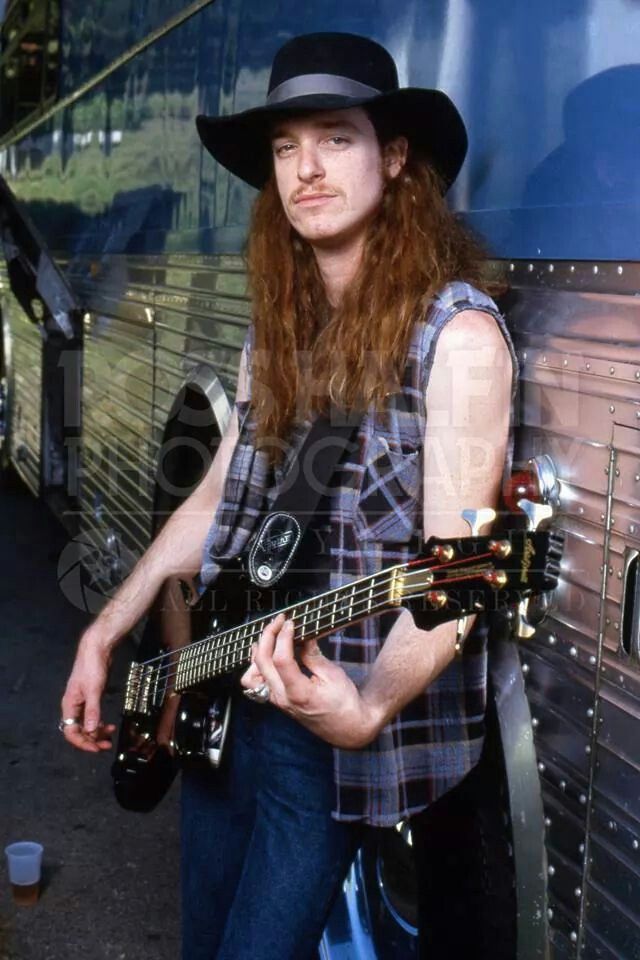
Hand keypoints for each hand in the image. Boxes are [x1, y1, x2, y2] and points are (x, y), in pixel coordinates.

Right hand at [60, 629, 115, 752]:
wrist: (97, 649)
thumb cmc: (92, 667)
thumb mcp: (94, 689)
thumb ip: (92, 710)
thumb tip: (91, 730)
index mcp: (69, 705)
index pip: (71, 731)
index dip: (83, 742)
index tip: (96, 748)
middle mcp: (73, 707)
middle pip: (79, 730)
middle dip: (92, 739)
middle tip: (107, 745)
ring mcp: (82, 703)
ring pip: (87, 725)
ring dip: (97, 733)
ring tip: (110, 737)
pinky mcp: (91, 698)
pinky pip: (93, 717)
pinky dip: (100, 723)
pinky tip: (110, 725)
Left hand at [240, 614, 380, 748]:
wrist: (346, 728)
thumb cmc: (344, 704)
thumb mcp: (333, 675)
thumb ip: (312, 655)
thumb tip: (301, 635)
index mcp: (299, 693)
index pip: (281, 659)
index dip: (283, 637)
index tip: (290, 622)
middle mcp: (282, 698)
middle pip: (262, 662)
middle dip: (268, 635)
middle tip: (280, 621)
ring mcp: (276, 700)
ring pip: (252, 673)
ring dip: (258, 650)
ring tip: (271, 636)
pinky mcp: (276, 700)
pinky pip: (256, 682)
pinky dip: (257, 665)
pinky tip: (268, 654)